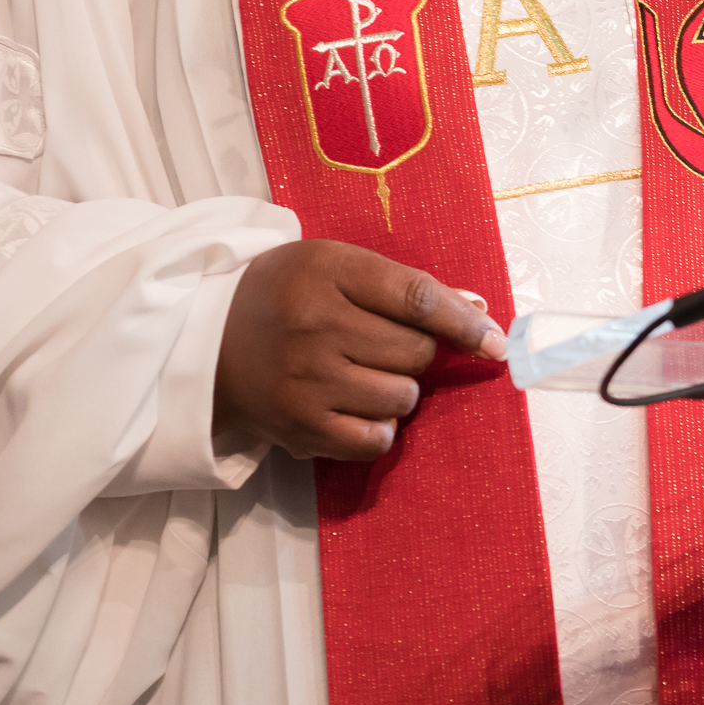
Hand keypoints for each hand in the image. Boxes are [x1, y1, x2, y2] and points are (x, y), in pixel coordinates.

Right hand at [211, 240, 505, 460]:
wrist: (207, 343)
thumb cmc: (285, 295)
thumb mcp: (335, 266)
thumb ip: (402, 285)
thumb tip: (476, 308)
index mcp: (329, 272)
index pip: (417, 298)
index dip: (465, 322)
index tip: (496, 341)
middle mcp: (317, 326)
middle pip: (417, 351)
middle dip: (419, 352)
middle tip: (384, 344)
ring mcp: (308, 380)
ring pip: (403, 396)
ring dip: (399, 388)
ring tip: (364, 373)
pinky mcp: (301, 426)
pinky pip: (377, 438)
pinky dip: (380, 426)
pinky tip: (357, 406)